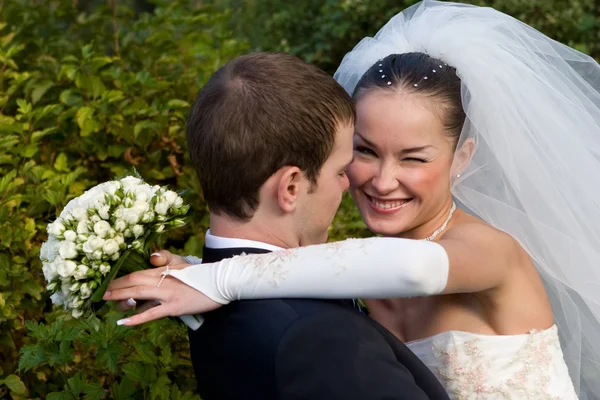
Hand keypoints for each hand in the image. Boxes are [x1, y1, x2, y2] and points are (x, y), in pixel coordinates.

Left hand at [104, 250, 221, 325]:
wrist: (219, 283)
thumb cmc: (199, 274)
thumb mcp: (181, 262)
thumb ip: (165, 258)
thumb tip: (151, 256)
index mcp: (163, 270)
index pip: (136, 273)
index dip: (119, 278)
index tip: (106, 282)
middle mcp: (162, 280)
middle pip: (133, 282)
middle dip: (115, 288)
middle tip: (100, 293)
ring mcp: (167, 294)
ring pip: (138, 295)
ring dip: (121, 299)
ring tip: (109, 303)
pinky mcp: (174, 307)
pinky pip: (152, 313)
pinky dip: (137, 318)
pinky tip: (124, 321)